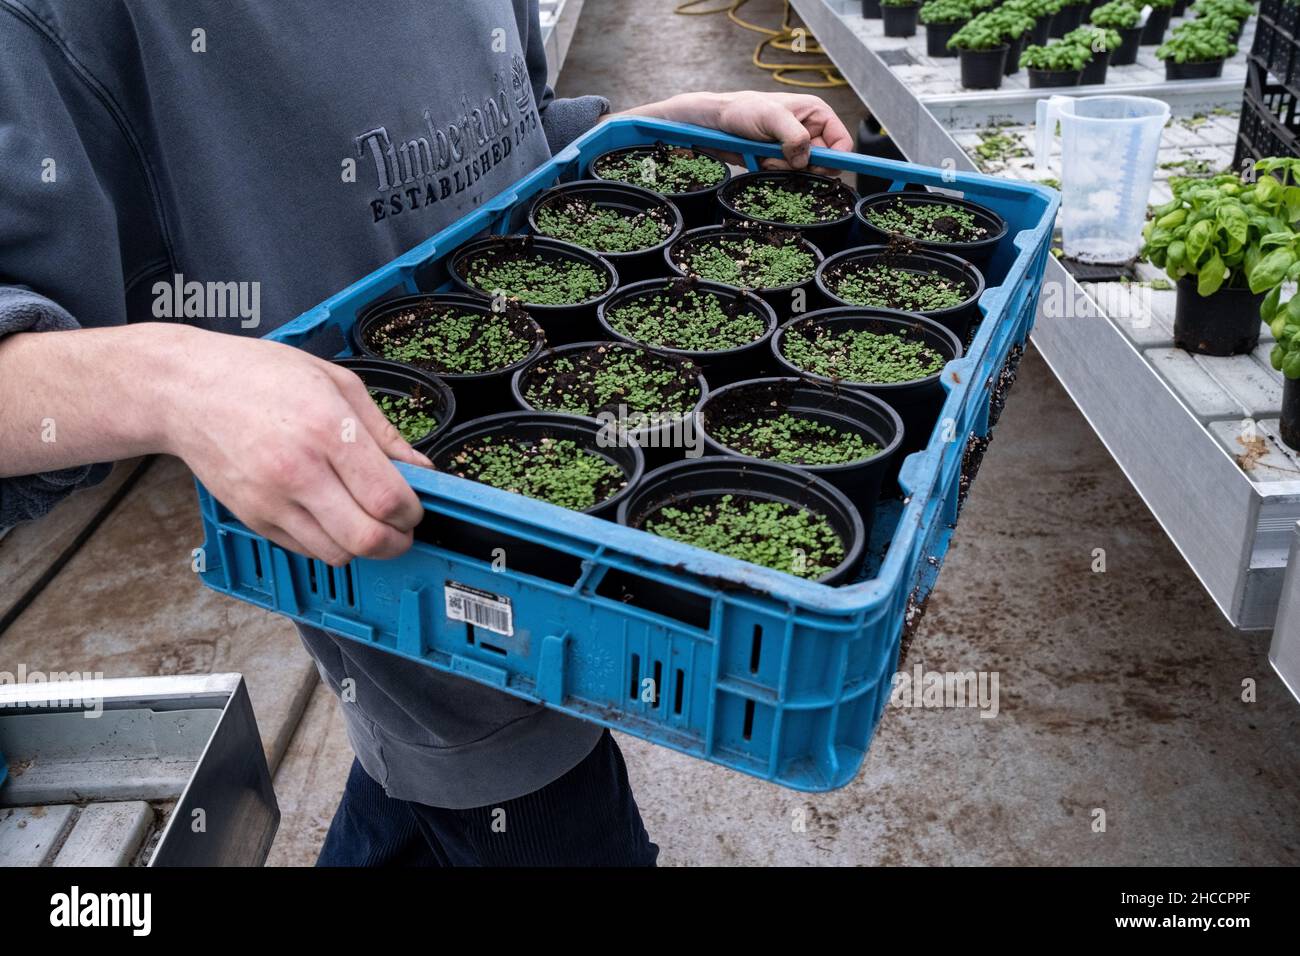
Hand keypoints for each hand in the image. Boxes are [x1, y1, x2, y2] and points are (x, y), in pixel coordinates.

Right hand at [161, 326, 431, 565]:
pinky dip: (328, 543)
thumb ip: (384, 431)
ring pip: (337, 554)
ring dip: (362, 547)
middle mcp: (299, 471)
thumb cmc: (260, 375)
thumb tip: (422, 469)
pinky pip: (305, 550)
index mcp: (327, 430)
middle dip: (396, 542)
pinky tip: (331, 517)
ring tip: (367, 522)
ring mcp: (271, 500)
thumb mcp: (336, 382)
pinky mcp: (253, 517)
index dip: (412, 512)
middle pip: (367, 539)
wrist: (186, 389)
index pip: (387, 498)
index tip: (415, 507)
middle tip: (401, 529)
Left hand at [609, 90, 853, 173]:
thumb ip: (794, 136)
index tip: (814, 168)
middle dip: (803, 166)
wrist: (715, 123)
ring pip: (804, 172)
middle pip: (824, 162)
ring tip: (766, 156)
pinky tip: (760, 162)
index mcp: (816, 113)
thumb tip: (806, 159)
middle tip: (781, 159)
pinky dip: (774, 173)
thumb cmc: (742, 110)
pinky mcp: (780, 160)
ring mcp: (794, 147)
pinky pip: (788, 176)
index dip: (834, 159)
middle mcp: (810, 130)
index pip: (842, 142)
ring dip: (785, 169)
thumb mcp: (770, 117)